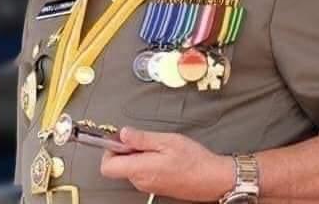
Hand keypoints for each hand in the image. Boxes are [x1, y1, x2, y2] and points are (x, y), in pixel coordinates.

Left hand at [100, 126, 234, 201]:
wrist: (212, 179)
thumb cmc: (193, 160)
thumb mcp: (167, 140)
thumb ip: (142, 138)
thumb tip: (123, 133)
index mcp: (140, 169)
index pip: (107, 166)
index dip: (109, 149)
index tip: (120, 137)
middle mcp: (140, 181)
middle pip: (118, 165)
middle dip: (125, 148)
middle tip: (142, 137)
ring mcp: (147, 185)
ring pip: (130, 167)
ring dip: (137, 153)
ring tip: (157, 145)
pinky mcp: (155, 186)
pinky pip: (141, 172)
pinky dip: (145, 160)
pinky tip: (162, 153)